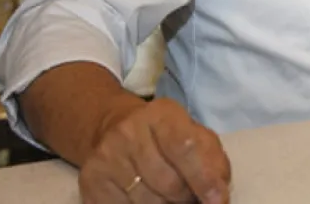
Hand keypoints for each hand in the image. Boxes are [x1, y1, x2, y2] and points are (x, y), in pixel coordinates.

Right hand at [78, 97, 230, 203]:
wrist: (111, 127)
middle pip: (168, 182)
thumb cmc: (164, 135)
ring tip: (171, 199)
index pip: (185, 148)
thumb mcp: (192, 133)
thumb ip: (212, 159)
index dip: (204, 179)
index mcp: (161, 114)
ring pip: (146, 201)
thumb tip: (218, 193)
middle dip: (187, 198)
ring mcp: (106, 157)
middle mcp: (128, 132)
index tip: (217, 201)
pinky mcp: (91, 181)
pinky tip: (149, 199)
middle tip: (191, 198)